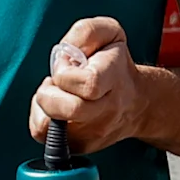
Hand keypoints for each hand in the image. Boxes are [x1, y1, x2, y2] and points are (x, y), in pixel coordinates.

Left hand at [32, 15, 143, 152]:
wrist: (137, 103)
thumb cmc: (116, 66)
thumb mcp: (109, 33)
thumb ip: (83, 33)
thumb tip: (63, 57)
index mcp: (114, 79)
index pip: (88, 83)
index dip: (66, 73)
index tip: (67, 66)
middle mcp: (106, 110)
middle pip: (68, 109)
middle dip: (50, 91)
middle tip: (57, 83)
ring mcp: (94, 133)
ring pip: (49, 127)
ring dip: (44, 106)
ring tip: (58, 95)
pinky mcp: (81, 146)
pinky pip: (44, 136)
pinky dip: (42, 119)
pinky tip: (56, 108)